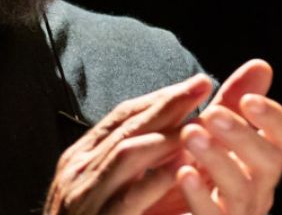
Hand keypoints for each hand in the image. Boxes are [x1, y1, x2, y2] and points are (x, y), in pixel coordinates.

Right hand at [45, 74, 215, 214]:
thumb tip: (178, 139)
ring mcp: (84, 196)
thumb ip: (134, 167)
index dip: (159, 98)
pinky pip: (130, 197)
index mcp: (81, 158)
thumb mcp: (109, 191)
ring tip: (199, 124)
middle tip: (202, 86)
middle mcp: (78, 170)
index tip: (195, 84)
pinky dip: (158, 180)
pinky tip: (185, 169)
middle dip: (168, 105)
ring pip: (126, 154)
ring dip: (166, 137)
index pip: (121, 116)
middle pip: (127, 127)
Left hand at [165, 59, 281, 214]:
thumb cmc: (199, 169)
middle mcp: (259, 187)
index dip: (274, 119)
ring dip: (218, 160)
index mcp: (262, 160)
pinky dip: (199, 195)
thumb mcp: (215, 132)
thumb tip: (261, 65)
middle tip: (211, 113)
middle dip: (243, 136)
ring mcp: (240, 212)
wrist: (166, 211)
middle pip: (270, 163)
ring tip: (190, 134)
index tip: (248, 100)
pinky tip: (182, 172)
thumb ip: (235, 101)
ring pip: (242, 190)